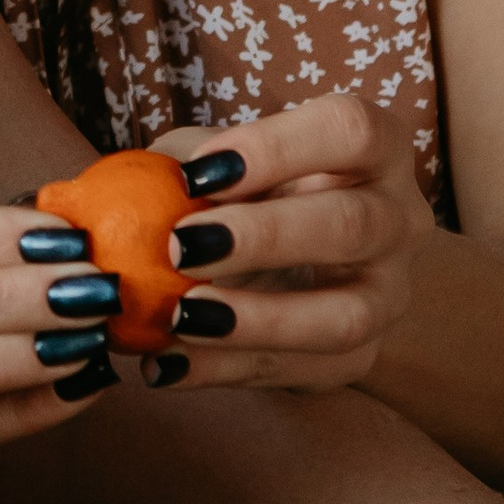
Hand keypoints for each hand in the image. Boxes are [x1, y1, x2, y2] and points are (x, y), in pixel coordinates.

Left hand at [136, 95, 432, 395]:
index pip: (351, 131)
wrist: (289, 259)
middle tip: (178, 248)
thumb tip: (104, 194)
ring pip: (347, 317)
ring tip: (178, 317)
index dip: (276, 148)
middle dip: (263, 238)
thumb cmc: (242, 189)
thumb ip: (173, 167)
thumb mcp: (212, 161)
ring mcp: (388, 293)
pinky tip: (165, 364)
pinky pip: (303, 371)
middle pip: (352, 225)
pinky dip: (228, 370)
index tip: (196, 174)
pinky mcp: (361, 356)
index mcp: (373, 148)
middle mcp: (400, 218)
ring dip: (258, 321)